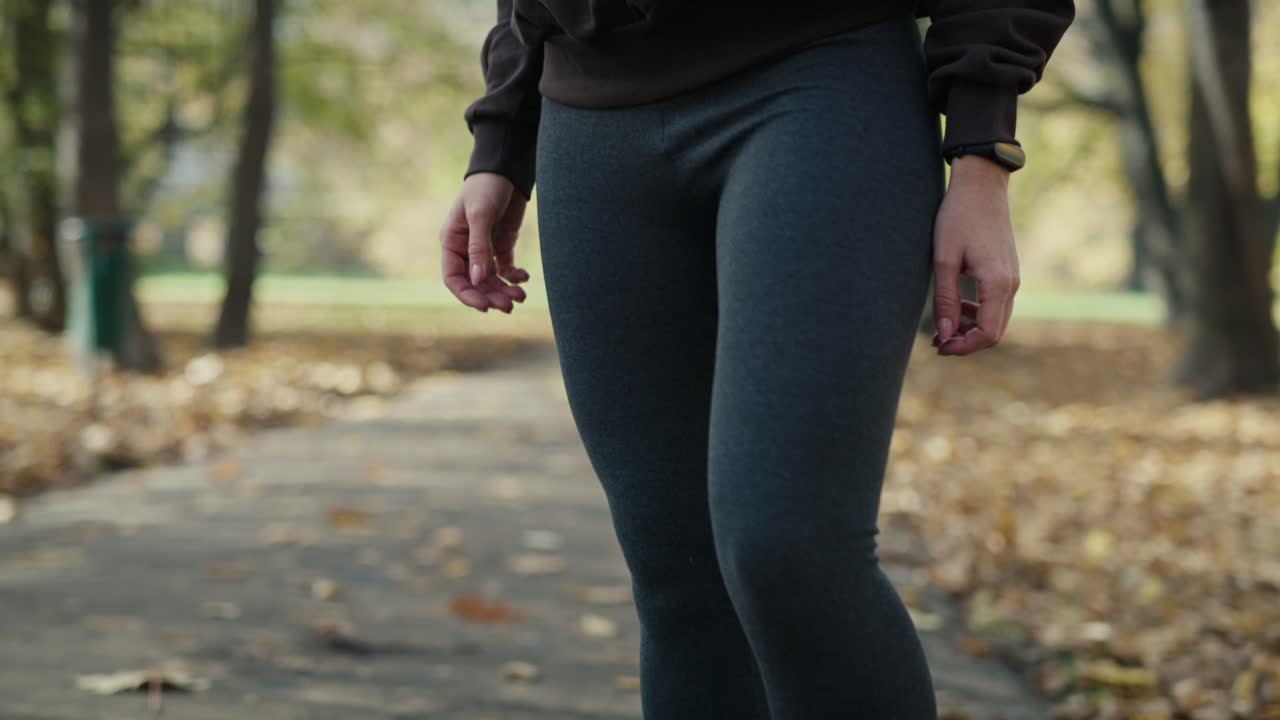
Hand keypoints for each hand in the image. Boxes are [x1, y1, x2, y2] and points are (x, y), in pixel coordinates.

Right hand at [439, 172, 530, 313]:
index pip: (453, 277)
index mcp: (452, 241)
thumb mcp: (480, 215)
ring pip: (491, 279)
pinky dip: (514, 277)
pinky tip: (524, 278)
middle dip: (490, 296)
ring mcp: (485, 247)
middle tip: (509, 305)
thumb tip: (478, 280)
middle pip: (475, 283)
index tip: (485, 306)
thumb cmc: (486, 187)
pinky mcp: (502, 244)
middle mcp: (466, 248)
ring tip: (520, 296)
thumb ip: (479, 247)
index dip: (467, 295)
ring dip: (504, 290)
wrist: (506, 169)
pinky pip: (505, 269)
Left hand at [930, 155, 1018, 355]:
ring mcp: (1012, 277)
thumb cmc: (958, 217)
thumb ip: (946, 299)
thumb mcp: (944, 259)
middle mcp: (1011, 284)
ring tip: (942, 326)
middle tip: (936, 341)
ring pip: (996, 319)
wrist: (981, 185)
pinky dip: (978, 312)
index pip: (987, 334)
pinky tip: (956, 305)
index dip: (962, 347)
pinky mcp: (1007, 271)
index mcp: (997, 284)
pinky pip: (996, 304)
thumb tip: (945, 335)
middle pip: (994, 331)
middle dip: (966, 341)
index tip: (938, 346)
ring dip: (970, 328)